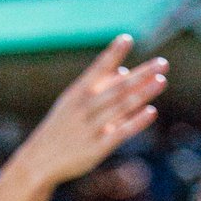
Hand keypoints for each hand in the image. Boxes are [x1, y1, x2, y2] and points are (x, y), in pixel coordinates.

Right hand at [18, 35, 167, 189]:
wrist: (38, 162)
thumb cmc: (60, 129)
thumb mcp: (72, 104)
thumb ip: (98, 87)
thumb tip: (124, 71)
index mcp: (77, 94)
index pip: (96, 69)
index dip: (112, 54)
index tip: (127, 38)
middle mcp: (83, 109)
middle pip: (117, 89)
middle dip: (141, 75)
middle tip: (163, 63)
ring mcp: (89, 129)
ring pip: (120, 108)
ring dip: (142, 94)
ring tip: (162, 80)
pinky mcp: (95, 150)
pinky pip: (119, 134)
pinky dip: (135, 122)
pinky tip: (151, 111)